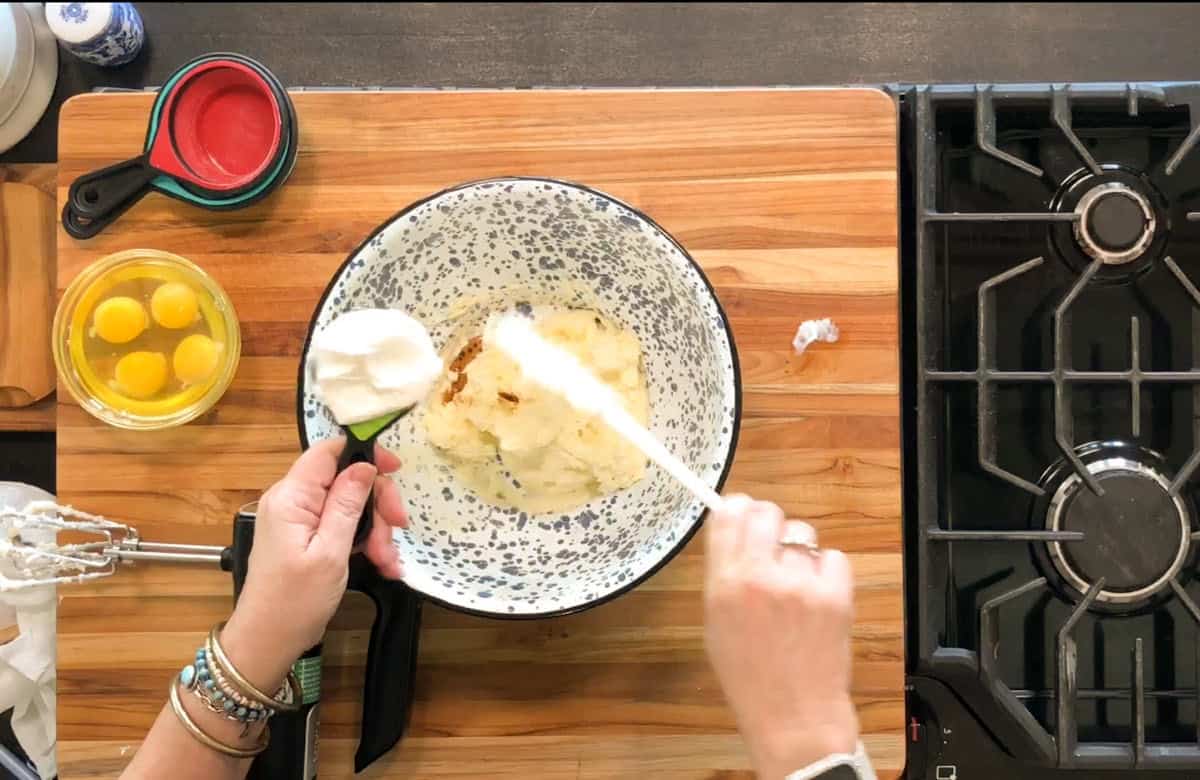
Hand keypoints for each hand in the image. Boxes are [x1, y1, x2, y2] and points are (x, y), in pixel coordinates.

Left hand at [220, 438, 409, 690]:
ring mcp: (298, 519)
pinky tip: (382, 564)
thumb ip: (347, 504)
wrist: (267, 642)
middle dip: (376, 503)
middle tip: (398, 528)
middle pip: (344, 479)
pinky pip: (340, 525)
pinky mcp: (305, 537)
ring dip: (374, 529)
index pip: (328, 451)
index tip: (396, 470)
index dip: (364, 453)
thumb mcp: (330, 552)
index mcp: (291, 497)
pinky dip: (362, 541)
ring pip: (348, 505)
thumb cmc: (296, 601)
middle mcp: (291, 500)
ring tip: (388, 561)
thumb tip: (365, 465)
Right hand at [703, 495, 858, 779]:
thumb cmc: (750, 675)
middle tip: (773, 551)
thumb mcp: (715, 622)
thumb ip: (723, 573)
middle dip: (770, 527)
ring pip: (803, 534)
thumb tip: (732, 529)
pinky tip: (819, 599)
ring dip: (800, 554)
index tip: (744, 518)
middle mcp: (759, 577)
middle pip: (767, 511)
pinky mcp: (835, 595)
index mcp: (723, 584)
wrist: (793, 717)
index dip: (739, 510)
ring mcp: (800, 585)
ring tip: (797, 587)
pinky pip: (834, 557)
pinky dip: (828, 572)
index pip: (729, 513)